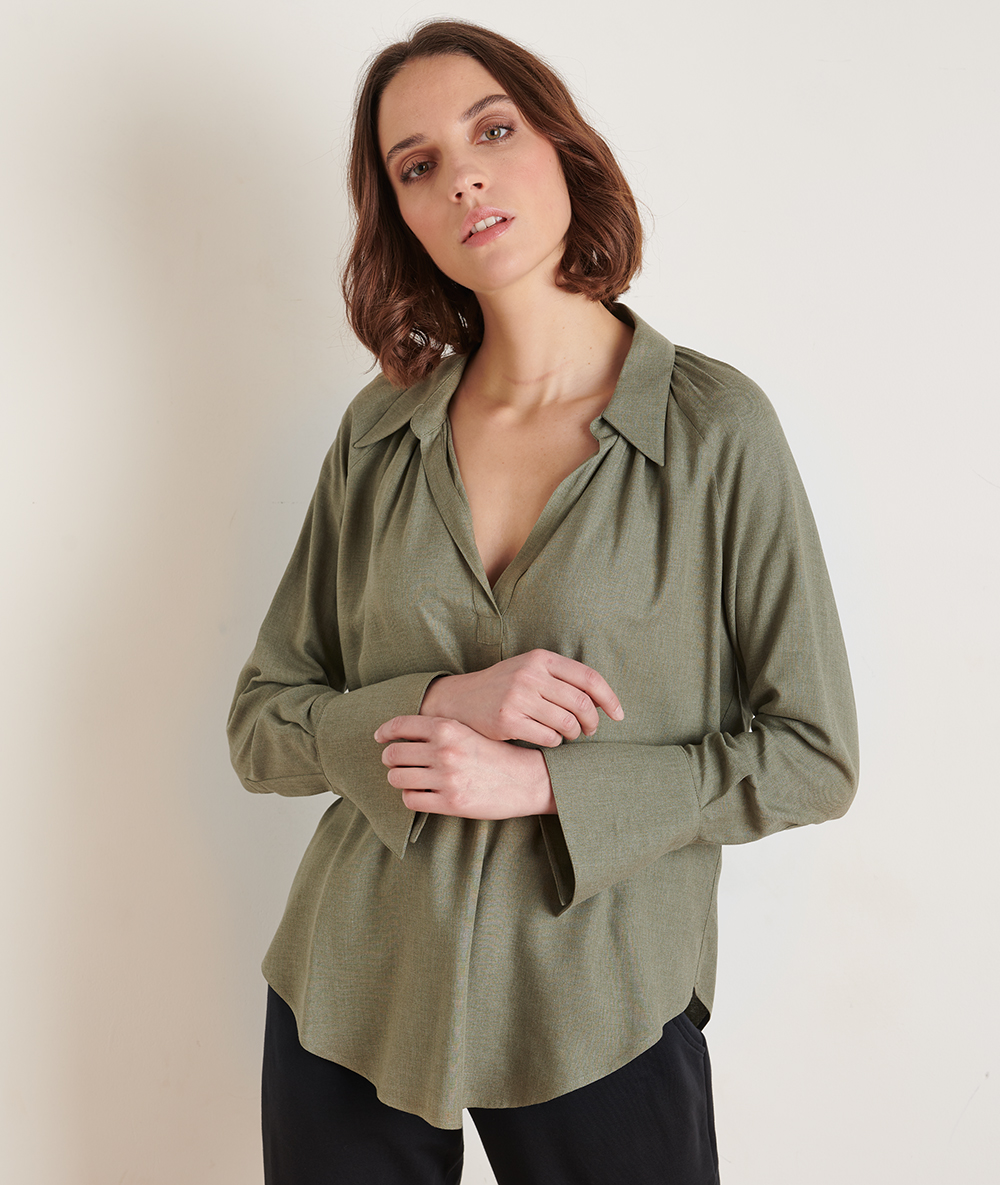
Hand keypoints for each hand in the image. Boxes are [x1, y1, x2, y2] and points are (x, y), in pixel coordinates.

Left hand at [373, 715, 555, 818]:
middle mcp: (445, 751)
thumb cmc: (496, 754)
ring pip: (398, 778)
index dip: (385, 732)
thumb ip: (438, 730)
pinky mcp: (451, 803)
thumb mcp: (468, 732)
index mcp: (448, 728)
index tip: (380, 737)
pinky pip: (411, 800)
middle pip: (393, 754)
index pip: (400, 726)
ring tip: (410, 778)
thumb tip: (400, 734)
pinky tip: (422, 793)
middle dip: (391, 759)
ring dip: (399, 779)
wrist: (528, 779)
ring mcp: (447, 778)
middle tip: (398, 762)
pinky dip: (411, 797)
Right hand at [419, 649, 623, 746]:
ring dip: (575, 734)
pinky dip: (556, 743)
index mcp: (540, 658)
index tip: (618, 715)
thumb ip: (562, 678)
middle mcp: (530, 675)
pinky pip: (549, 738)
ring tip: (570, 735)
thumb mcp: (530, 670)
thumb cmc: (504, 687)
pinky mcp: (508, 720)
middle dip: (593, 722)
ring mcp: (518, 697)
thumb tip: (602, 700)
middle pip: (581, 703)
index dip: (609, 698)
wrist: (460, 700)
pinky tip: (550, 739)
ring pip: (567, 723)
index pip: (588, 678)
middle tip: (591, 730)